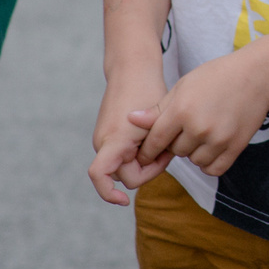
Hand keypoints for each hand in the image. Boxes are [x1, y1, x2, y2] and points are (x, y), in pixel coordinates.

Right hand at [87, 69, 172, 203]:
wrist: (133, 68)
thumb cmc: (147, 89)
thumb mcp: (157, 120)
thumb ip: (154, 148)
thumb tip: (151, 168)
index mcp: (113, 140)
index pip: (99, 176)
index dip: (109, 194)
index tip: (126, 200)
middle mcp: (103, 142)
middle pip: (124, 175)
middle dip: (148, 169)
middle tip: (169, 151)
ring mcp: (105, 139)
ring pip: (126, 166)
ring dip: (146, 161)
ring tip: (164, 141)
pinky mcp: (110, 135)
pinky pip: (125, 155)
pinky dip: (141, 153)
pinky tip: (157, 139)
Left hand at [133, 46, 268, 179]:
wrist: (257, 75)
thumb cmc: (217, 76)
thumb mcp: (183, 86)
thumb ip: (159, 108)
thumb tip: (132, 120)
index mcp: (181, 110)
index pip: (155, 141)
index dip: (148, 149)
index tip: (147, 152)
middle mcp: (198, 127)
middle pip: (175, 151)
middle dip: (176, 143)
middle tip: (186, 129)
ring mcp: (218, 139)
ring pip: (193, 160)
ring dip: (193, 152)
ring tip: (201, 134)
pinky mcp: (235, 147)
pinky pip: (213, 169)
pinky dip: (209, 162)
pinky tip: (211, 147)